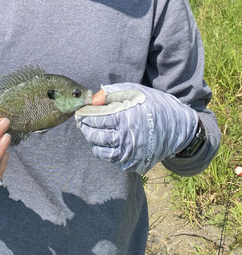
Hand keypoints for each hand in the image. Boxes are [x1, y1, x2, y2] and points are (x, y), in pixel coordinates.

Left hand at [75, 83, 197, 174]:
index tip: (79, 112)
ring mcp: (130, 155)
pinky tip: (109, 140)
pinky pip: (112, 159)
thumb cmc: (153, 105)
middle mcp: (126, 139)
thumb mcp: (133, 92)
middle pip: (94, 136)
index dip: (84, 115)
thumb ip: (110, 94)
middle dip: (85, 128)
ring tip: (93, 131)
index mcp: (125, 118)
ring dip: (93, 140)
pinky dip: (106, 150)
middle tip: (82, 122)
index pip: (94, 119)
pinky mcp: (133, 165)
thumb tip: (91, 99)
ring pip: (99, 151)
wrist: (177, 126)